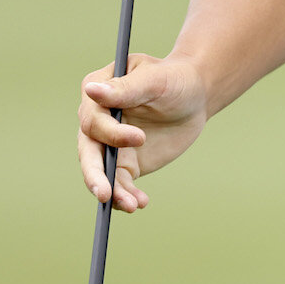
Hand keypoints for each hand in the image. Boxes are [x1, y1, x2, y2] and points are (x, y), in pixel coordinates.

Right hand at [76, 53, 210, 211]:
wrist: (196, 95)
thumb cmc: (175, 78)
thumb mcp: (155, 79)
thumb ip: (125, 88)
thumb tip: (91, 90)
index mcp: (96, 93)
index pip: (92, 119)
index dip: (111, 132)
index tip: (139, 138)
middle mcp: (96, 121)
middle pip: (88, 151)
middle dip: (95, 174)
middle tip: (105, 193)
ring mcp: (109, 144)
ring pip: (101, 172)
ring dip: (113, 191)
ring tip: (130, 205)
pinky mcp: (125, 162)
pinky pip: (120, 183)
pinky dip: (126, 195)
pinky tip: (140, 203)